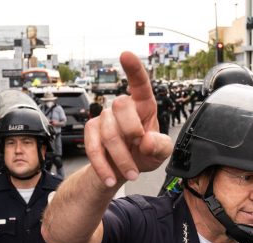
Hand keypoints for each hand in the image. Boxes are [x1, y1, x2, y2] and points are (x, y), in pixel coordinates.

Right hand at [85, 51, 172, 187]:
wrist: (124, 170)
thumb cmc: (145, 153)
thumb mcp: (161, 152)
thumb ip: (161, 146)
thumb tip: (147, 141)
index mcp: (144, 106)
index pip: (140, 84)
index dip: (133, 69)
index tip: (125, 54)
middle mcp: (123, 107)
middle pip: (121, 105)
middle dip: (132, 131)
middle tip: (140, 150)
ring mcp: (104, 118)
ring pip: (109, 133)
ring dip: (122, 158)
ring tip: (132, 173)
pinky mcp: (91, 132)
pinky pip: (93, 148)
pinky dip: (103, 166)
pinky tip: (111, 178)